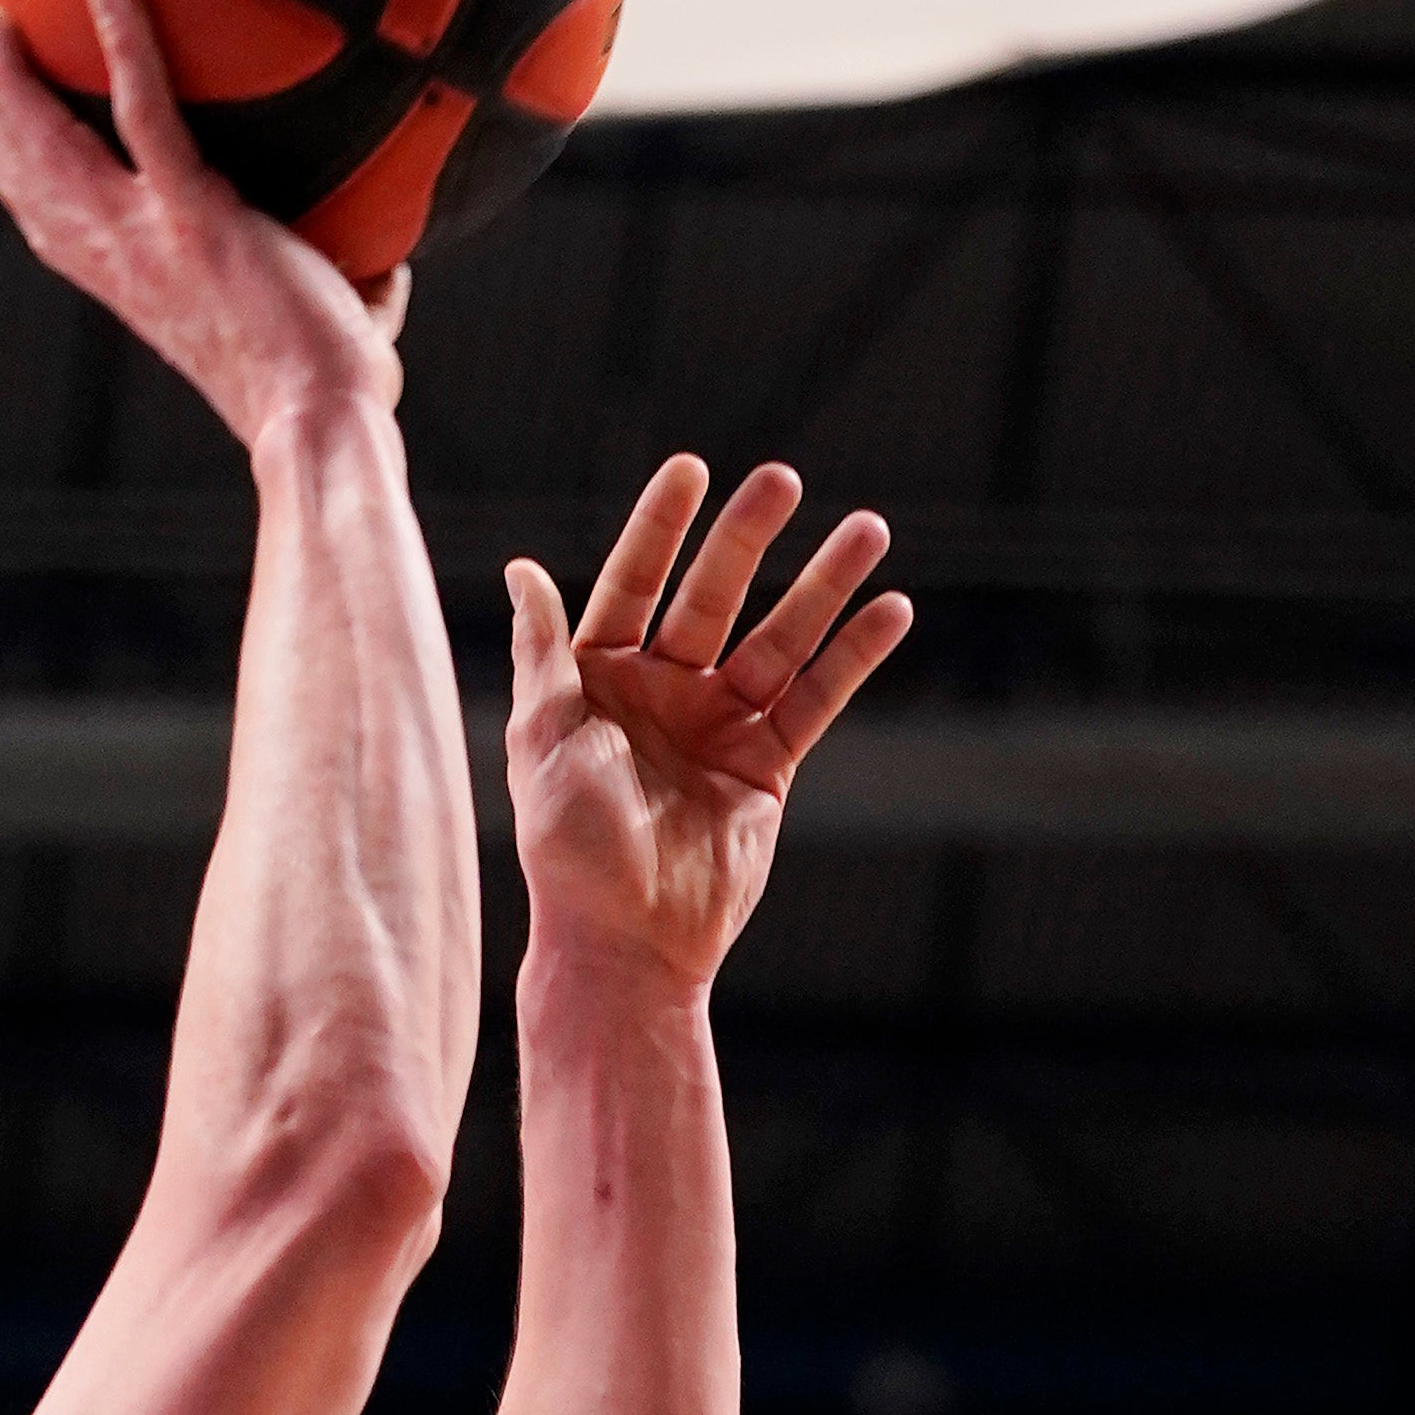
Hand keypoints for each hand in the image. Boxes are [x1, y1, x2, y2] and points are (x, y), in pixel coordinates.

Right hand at [0, 0, 407, 454]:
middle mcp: (122, 261)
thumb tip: (388, 267)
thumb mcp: (315, 328)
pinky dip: (125, 48)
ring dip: (14, 78)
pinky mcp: (192, 214)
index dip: (12, 177)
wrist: (319, 422)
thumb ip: (340, 286)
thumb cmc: (327, 393)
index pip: (53, 226)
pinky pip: (144, 113)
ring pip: (53, 144)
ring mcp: (149, 237)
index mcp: (136, 289)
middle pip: (29, 178)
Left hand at [505, 458, 908, 993]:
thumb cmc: (568, 849)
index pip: (634, 583)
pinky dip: (854, 657)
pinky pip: (817, 700)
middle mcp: (662, 693)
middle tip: (782, 480)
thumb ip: (542, 655)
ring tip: (869, 530)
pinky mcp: (767, 767)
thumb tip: (523, 570)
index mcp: (598, 679)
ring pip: (779, 639)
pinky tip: (891, 611)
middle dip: (747, 540)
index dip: (661, 528)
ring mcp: (719, 727)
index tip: (692, 469)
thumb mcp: (540, 741)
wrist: (624, 944)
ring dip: (824, 585)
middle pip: (713, 598)